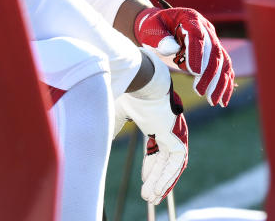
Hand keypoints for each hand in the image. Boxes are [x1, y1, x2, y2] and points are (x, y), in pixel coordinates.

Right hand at [114, 52, 187, 204]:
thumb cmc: (126, 89)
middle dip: (156, 177)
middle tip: (148, 195)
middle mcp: (165, 126)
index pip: (157, 147)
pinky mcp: (177, 134)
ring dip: (162, 180)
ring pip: (171, 162)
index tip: (144, 179)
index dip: (151, 165)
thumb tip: (98, 140)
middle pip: (164, 158)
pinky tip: (159, 189)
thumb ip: (111, 127)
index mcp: (153, 119)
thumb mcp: (115, 113)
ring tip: (151, 197)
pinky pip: (177, 160)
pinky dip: (168, 176)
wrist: (138, 77)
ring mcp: (173, 130)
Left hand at [134, 0, 234, 105]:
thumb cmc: (154, 28)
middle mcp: (206, 28)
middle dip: (209, 74)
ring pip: (223, 62)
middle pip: (213, 51)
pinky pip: (225, 69)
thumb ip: (160, 37)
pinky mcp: (215, 53)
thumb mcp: (151, 29)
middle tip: (200, 92)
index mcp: (190, 18)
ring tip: (213, 101)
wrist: (160, 27)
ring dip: (220, 82)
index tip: (193, 72)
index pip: (197, 36)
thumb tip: (173, 49)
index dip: (197, 54)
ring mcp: (213, 41)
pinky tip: (222, 100)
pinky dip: (226, 84)